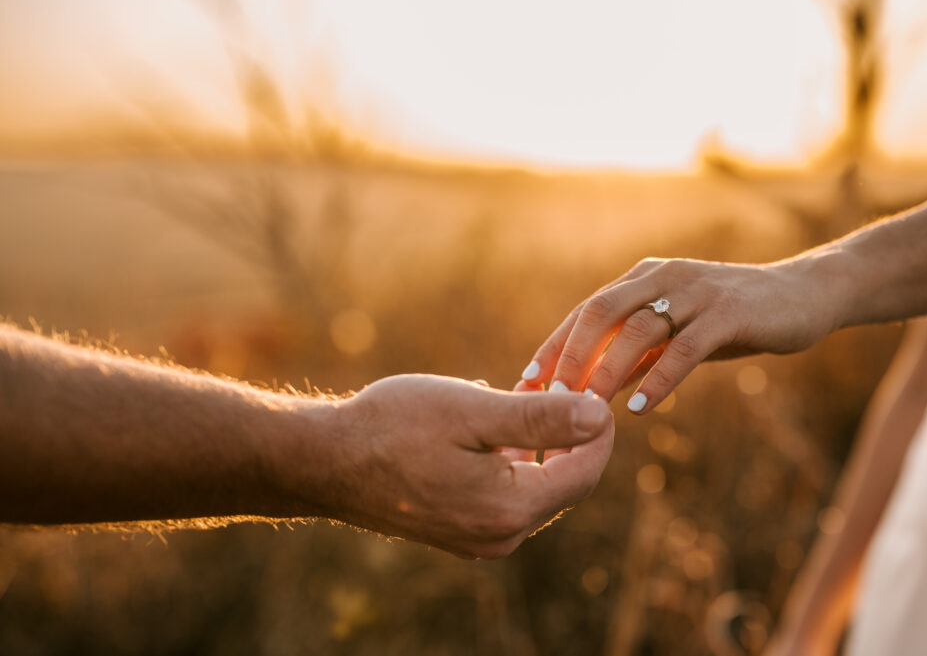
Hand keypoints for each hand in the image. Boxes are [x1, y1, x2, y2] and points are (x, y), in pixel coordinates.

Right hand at [289, 374, 613, 558]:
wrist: (325, 462)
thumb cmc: (394, 427)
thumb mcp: (472, 411)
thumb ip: (540, 417)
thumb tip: (600, 415)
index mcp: (509, 507)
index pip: (583, 471)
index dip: (598, 430)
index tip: (595, 390)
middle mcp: (500, 535)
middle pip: (563, 484)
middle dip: (570, 436)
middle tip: (561, 387)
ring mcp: (478, 539)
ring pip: (535, 487)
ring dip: (540, 444)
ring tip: (527, 396)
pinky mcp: (459, 532)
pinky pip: (506, 495)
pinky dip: (513, 460)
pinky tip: (493, 426)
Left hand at [520, 257, 841, 412]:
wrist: (805, 294)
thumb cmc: (732, 320)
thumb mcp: (678, 334)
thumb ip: (638, 354)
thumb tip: (594, 388)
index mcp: (645, 277)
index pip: (587, 310)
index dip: (555, 344)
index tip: (526, 380)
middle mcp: (664, 276)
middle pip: (601, 312)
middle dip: (570, 356)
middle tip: (549, 397)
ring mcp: (697, 291)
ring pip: (639, 329)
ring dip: (608, 371)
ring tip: (586, 408)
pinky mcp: (729, 313)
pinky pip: (685, 347)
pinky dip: (659, 378)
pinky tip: (641, 408)